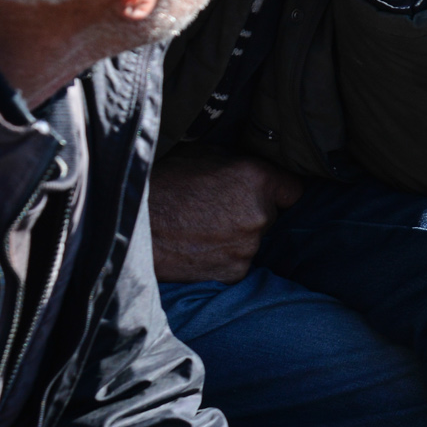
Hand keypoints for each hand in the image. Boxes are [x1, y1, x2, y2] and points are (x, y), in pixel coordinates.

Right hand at [149, 149, 304, 283]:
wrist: (132, 223)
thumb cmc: (164, 180)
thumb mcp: (205, 154)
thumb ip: (239, 164)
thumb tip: (254, 168)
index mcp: (258, 178)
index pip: (294, 190)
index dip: (279, 191)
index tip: (269, 193)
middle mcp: (260, 214)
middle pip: (270, 215)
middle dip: (251, 212)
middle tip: (218, 209)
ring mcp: (248, 247)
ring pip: (252, 240)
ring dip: (236, 236)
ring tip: (202, 228)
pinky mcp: (233, 272)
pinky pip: (237, 262)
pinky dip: (223, 258)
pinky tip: (199, 247)